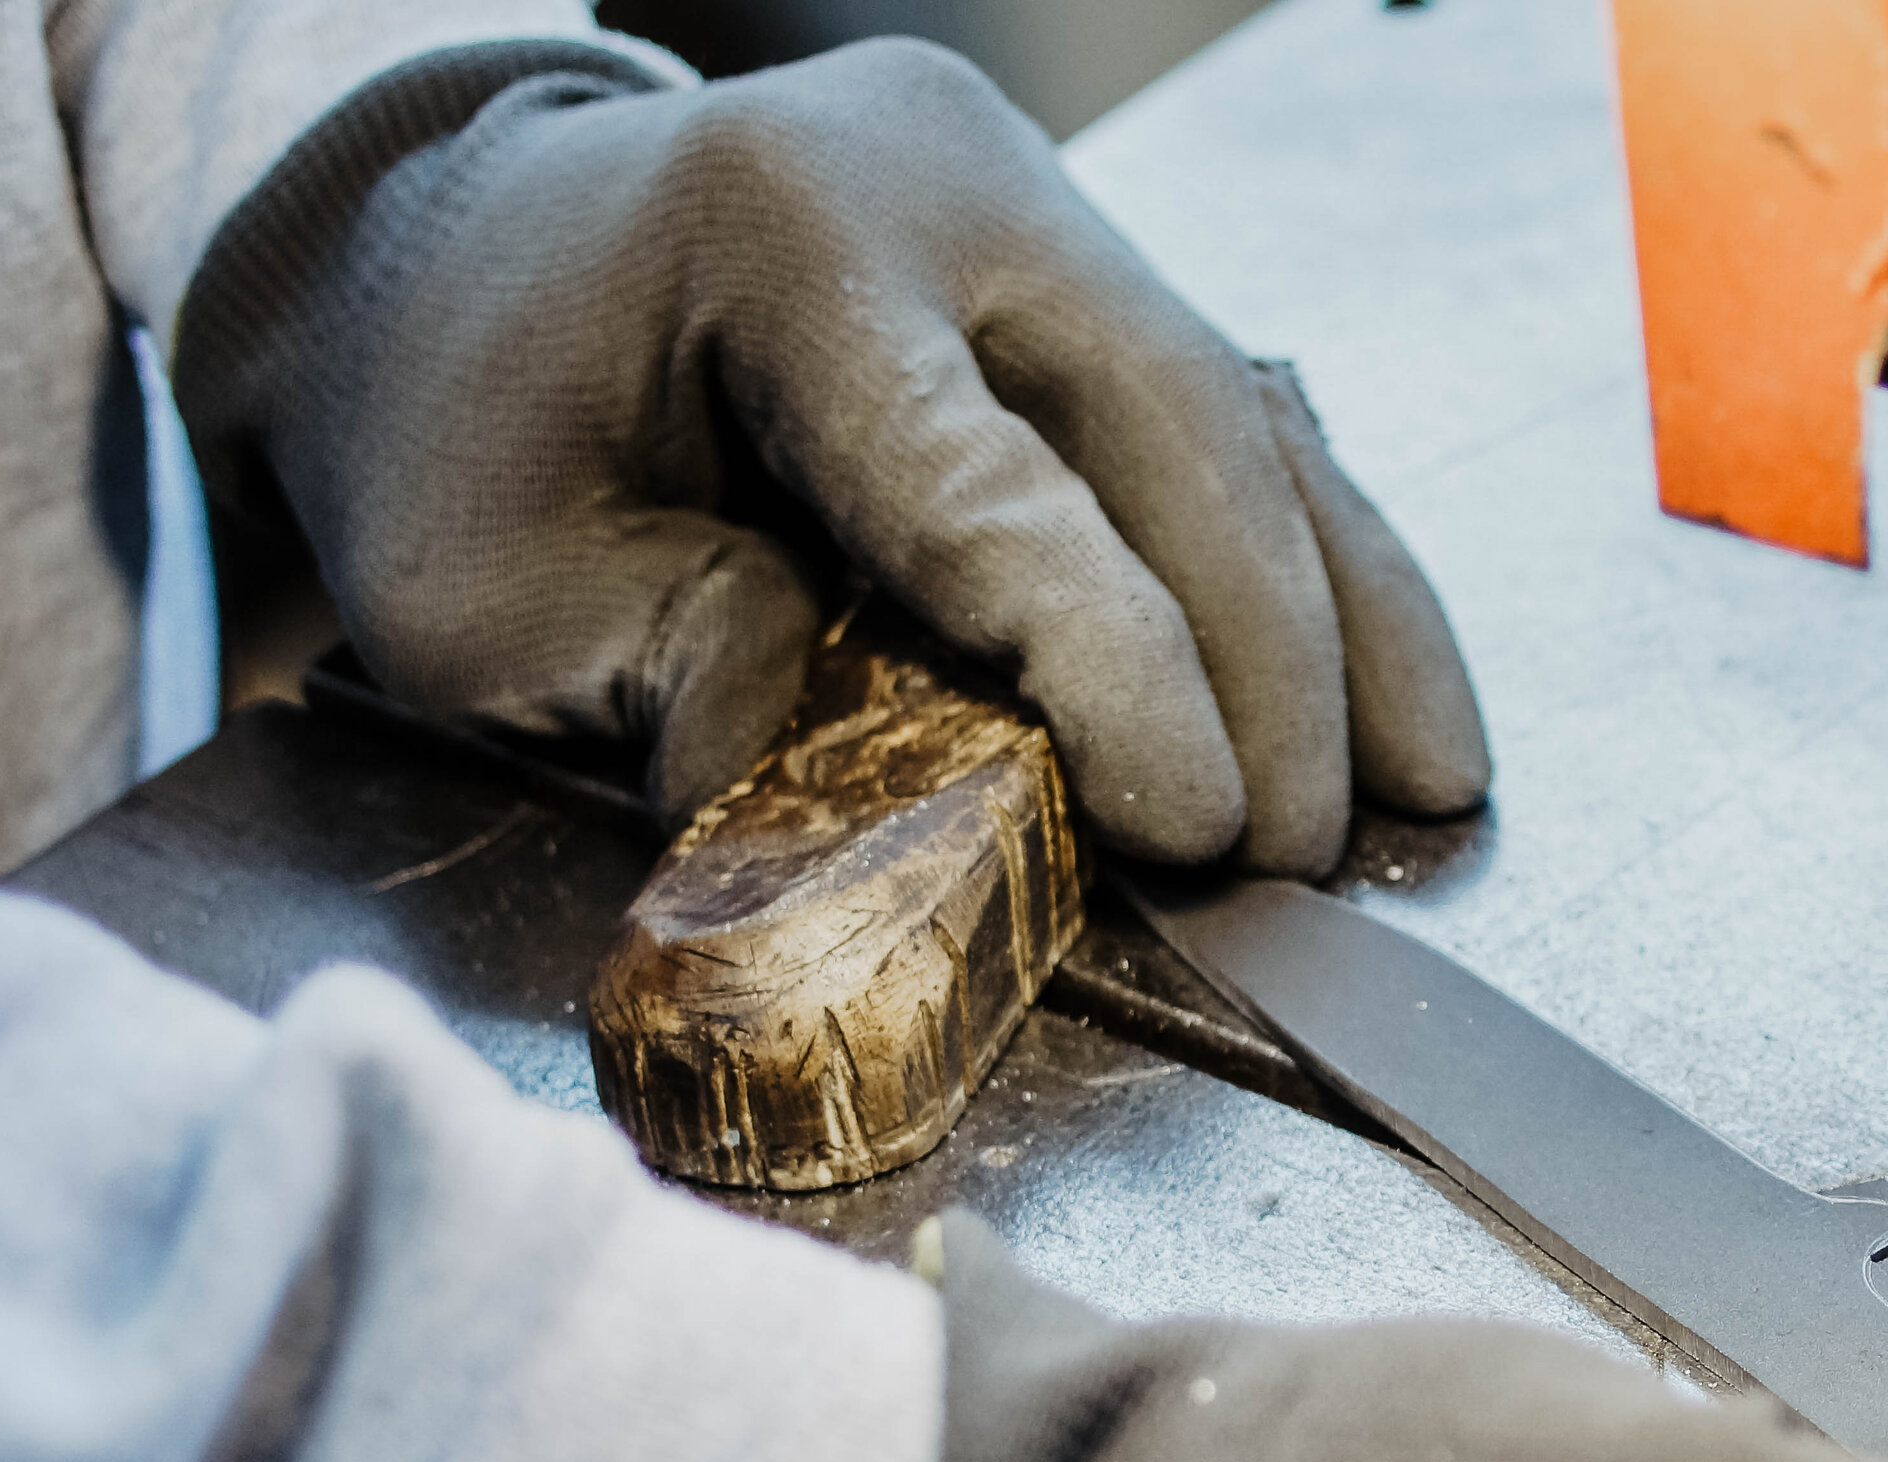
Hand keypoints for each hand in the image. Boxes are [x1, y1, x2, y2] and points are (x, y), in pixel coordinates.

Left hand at [175, 40, 1486, 869]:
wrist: (461, 257)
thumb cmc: (462, 414)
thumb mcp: (477, 586)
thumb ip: (663, 679)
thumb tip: (847, 802)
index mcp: (787, 230)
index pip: (1001, 481)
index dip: (1123, 671)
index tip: (1196, 830)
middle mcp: (949, 186)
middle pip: (1184, 429)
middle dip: (1273, 661)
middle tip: (1299, 850)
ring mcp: (1038, 214)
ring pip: (1254, 420)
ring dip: (1352, 620)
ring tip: (1427, 786)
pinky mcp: (1083, 278)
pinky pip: (1247, 424)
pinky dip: (1330, 569)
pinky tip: (1402, 697)